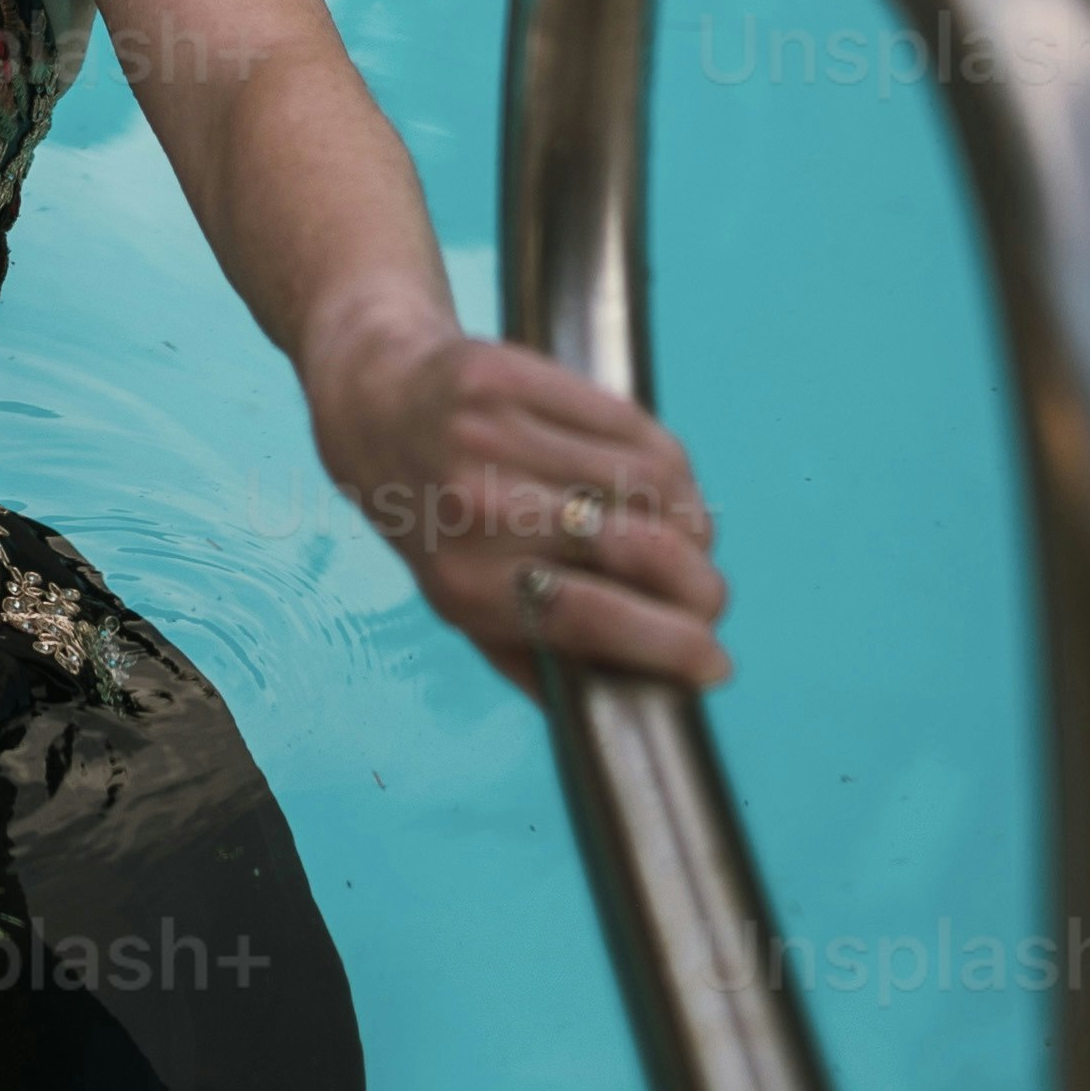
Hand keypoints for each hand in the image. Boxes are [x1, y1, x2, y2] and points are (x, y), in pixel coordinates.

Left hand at [309, 313, 730, 700]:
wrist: (375, 403)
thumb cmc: (435, 521)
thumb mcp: (461, 604)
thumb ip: (533, 656)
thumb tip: (621, 712)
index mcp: (468, 583)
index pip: (595, 619)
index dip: (672, 647)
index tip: (715, 665)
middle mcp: (479, 508)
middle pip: (640, 549)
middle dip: (699, 587)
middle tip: (712, 600)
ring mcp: (494, 436)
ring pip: (649, 483)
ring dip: (692, 521)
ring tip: (692, 539)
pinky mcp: (512, 378)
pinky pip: (630, 424)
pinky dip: (669, 463)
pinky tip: (670, 484)